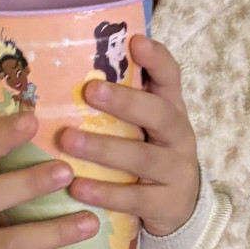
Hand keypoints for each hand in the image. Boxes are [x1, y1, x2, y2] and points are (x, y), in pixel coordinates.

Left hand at [62, 35, 200, 239]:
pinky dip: (105, 192)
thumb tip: (71, 66)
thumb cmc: (150, 154)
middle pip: (160, 114)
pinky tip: (77, 187)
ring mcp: (176, 172)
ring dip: (103, 148)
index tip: (136, 41)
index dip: (157, 59)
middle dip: (125, 102)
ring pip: (143, 158)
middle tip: (89, 90)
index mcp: (172, 110)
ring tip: (68, 141)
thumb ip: (123, 101)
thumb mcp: (145, 126)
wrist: (181, 207)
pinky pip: (135, 198)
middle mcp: (179, 137)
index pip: (171, 78)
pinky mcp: (167, 204)